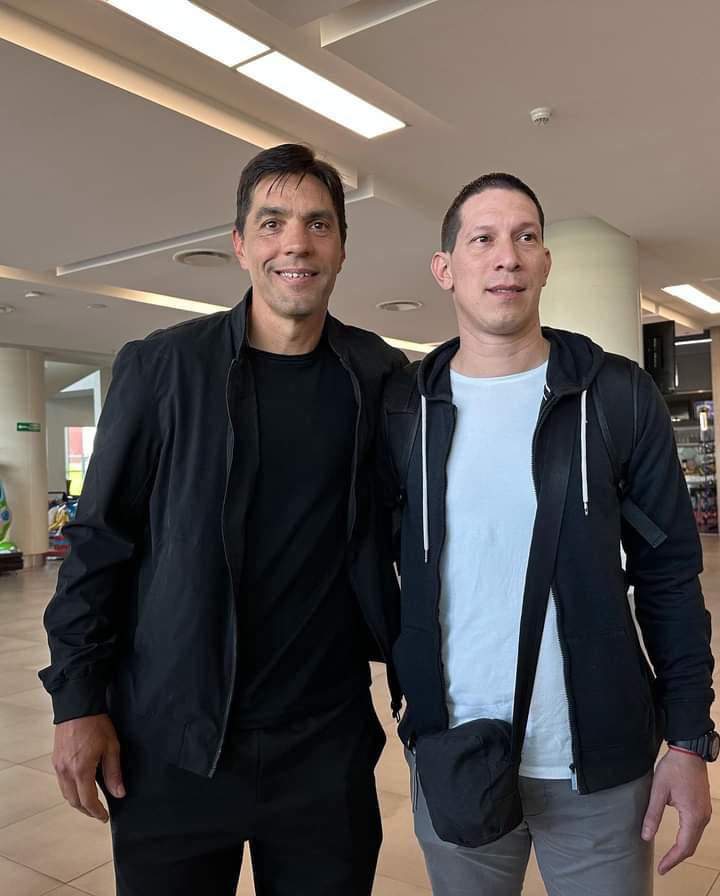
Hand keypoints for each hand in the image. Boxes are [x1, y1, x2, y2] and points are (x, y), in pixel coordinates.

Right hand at [52, 713, 124, 822]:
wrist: (77, 706)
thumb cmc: (96, 724)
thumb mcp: (111, 747)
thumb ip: (114, 772)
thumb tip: (119, 793)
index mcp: (81, 770)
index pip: (88, 801)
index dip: (97, 812)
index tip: (105, 817)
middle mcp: (66, 771)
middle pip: (74, 801)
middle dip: (86, 810)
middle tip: (99, 813)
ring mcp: (58, 766)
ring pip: (66, 793)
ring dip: (77, 801)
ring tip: (90, 802)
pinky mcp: (56, 760)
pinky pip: (62, 782)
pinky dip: (71, 790)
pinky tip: (80, 786)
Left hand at [641, 747, 711, 873]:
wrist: (689, 751)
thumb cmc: (674, 768)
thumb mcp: (658, 791)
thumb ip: (652, 815)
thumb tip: (646, 836)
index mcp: (692, 816)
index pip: (684, 847)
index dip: (672, 860)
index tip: (661, 869)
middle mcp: (702, 817)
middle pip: (691, 845)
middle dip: (677, 858)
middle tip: (663, 866)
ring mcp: (705, 812)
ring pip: (695, 838)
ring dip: (683, 849)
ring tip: (669, 856)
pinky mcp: (703, 806)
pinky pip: (696, 828)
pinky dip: (687, 838)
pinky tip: (678, 839)